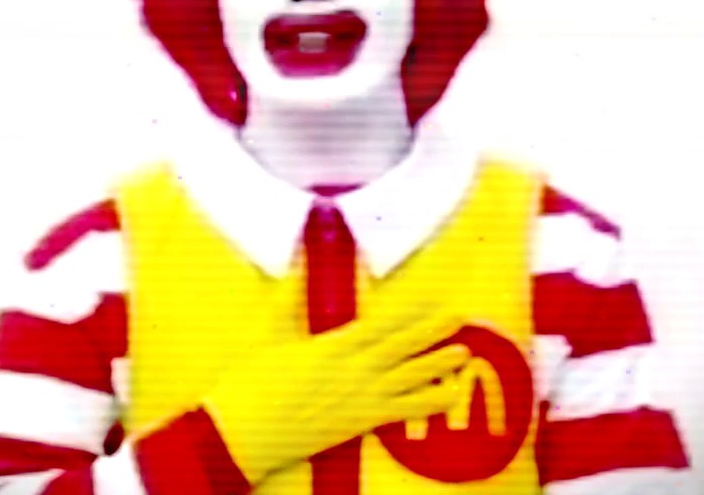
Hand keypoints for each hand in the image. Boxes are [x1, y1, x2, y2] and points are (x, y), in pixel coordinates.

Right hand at [203, 306, 470, 483]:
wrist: (239, 433)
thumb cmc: (251, 384)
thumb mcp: (270, 337)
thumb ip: (288, 302)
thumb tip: (296, 269)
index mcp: (330, 345)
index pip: (379, 323)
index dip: (408, 310)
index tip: (430, 295)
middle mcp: (351, 370)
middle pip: (401, 346)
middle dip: (432, 330)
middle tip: (460, 316)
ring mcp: (358, 398)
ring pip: (408, 378)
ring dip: (438, 365)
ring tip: (464, 354)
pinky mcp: (358, 424)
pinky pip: (401, 412)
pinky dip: (427, 403)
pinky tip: (449, 396)